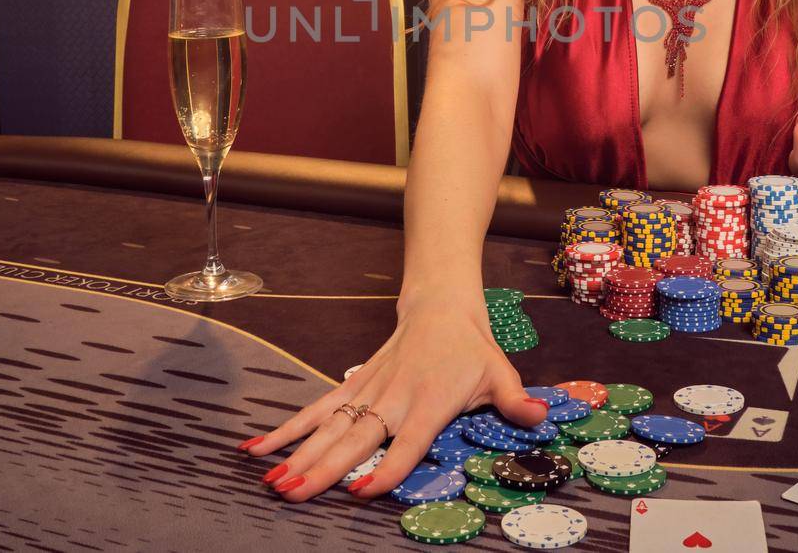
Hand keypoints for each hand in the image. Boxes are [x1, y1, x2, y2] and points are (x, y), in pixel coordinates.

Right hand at [240, 292, 548, 501]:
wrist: (440, 304)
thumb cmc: (471, 348)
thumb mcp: (499, 372)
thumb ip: (514, 401)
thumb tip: (539, 418)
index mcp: (429, 401)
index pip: (406, 442)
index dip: (385, 469)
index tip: (362, 492)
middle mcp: (393, 398)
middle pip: (354, 438)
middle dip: (322, 467)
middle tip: (292, 493)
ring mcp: (368, 391)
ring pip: (328, 425)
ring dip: (297, 452)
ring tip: (270, 478)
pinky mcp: (353, 385)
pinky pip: (317, 408)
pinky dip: (287, 427)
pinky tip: (258, 446)